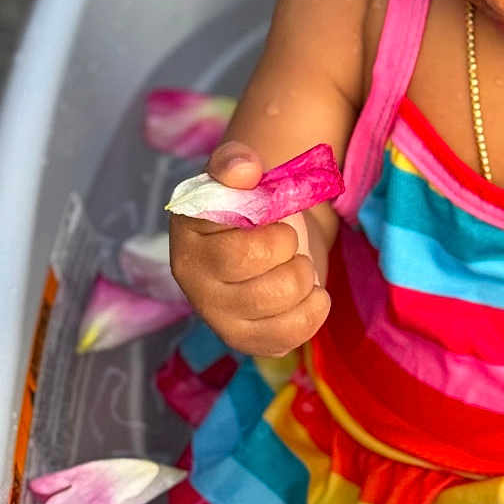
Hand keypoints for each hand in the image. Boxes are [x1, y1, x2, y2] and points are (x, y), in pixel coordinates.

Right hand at [168, 140, 331, 357]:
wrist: (269, 228)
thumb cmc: (250, 202)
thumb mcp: (240, 173)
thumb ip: (235, 163)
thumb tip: (243, 170)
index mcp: (189, 245)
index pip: (242, 255)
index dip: (276, 235)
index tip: (275, 218)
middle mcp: (196, 289)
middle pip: (267, 289)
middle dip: (294, 257)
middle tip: (288, 242)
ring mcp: (221, 321)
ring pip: (284, 312)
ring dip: (305, 279)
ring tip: (296, 265)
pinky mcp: (248, 341)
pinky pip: (291, 338)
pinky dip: (313, 309)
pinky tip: (308, 292)